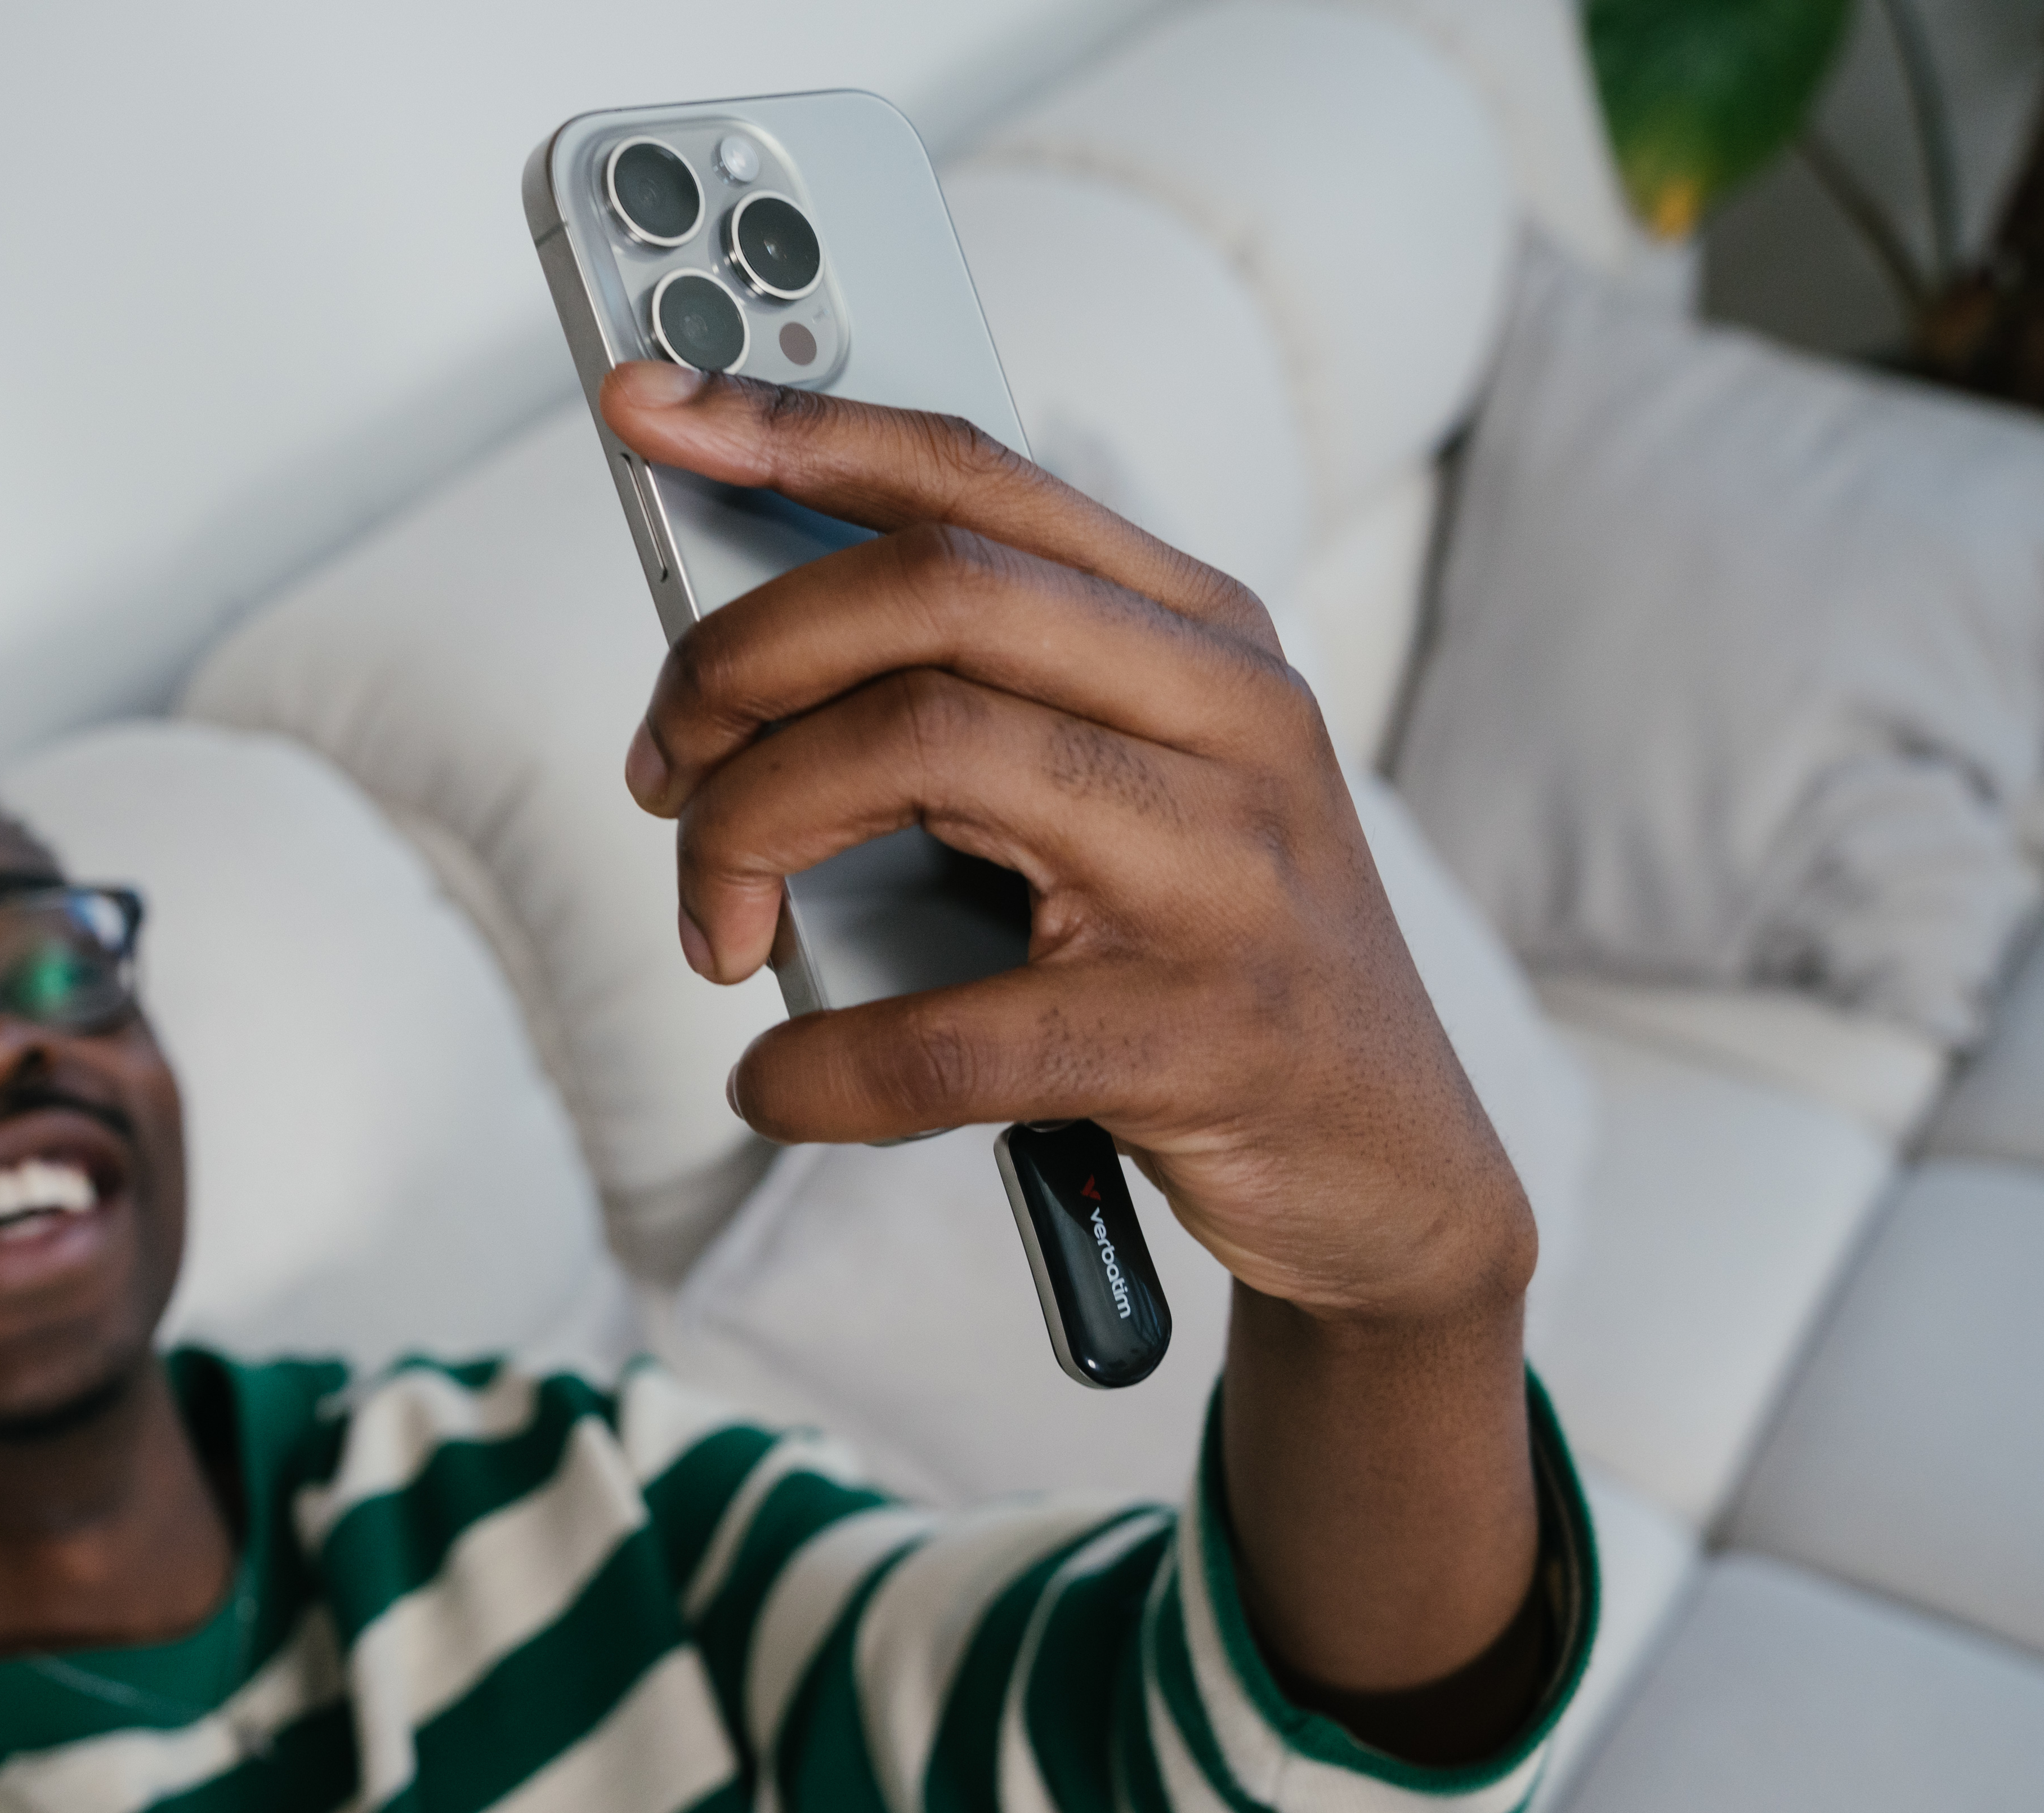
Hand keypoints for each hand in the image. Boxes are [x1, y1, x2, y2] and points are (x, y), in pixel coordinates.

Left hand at [599, 361, 1527, 1331]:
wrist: (1393, 1169)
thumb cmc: (1208, 964)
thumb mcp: (1133, 790)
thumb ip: (985, 700)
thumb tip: (742, 656)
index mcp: (1201, 635)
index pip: (972, 477)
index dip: (794, 428)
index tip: (650, 412)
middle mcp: (1228, 717)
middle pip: (929, 589)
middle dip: (740, 663)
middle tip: (660, 768)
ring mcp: (1222, 873)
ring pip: (923, 753)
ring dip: (749, 834)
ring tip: (717, 923)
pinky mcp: (1196, 1038)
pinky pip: (943, 1036)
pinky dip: (818, 1066)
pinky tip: (776, 1085)